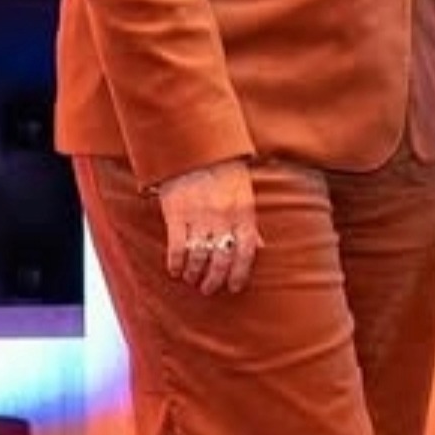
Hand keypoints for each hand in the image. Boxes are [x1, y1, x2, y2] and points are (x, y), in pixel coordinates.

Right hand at [153, 158, 260, 294]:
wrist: (193, 146)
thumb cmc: (221, 168)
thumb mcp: (244, 191)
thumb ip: (250, 220)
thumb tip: (260, 246)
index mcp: (243, 210)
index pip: (247, 250)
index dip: (240, 272)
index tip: (234, 286)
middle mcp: (223, 216)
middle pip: (222, 258)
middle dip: (215, 279)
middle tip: (209, 288)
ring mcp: (199, 216)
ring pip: (200, 256)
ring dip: (195, 273)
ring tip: (192, 279)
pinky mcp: (176, 213)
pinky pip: (177, 246)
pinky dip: (176, 262)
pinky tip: (175, 270)